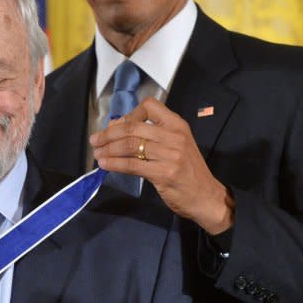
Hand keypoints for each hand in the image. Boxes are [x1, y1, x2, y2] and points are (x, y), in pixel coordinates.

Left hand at [90, 97, 233, 233]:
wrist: (207, 197)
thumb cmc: (187, 170)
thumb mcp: (174, 146)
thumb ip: (150, 135)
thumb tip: (115, 126)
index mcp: (177, 124)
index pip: (149, 106)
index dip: (128, 114)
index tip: (116, 126)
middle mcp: (174, 136)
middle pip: (133, 127)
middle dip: (109, 134)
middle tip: (95, 140)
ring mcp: (170, 154)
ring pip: (130, 145)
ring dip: (108, 149)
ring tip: (97, 154)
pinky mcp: (164, 173)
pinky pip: (132, 165)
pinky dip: (114, 164)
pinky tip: (105, 165)